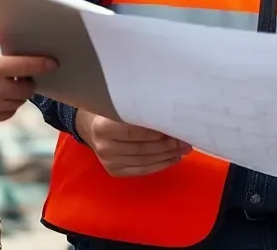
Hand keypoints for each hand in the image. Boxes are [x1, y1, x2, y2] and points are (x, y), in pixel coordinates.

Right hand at [0, 26, 56, 126]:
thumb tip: (11, 29)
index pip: (26, 67)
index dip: (42, 64)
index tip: (52, 63)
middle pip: (26, 90)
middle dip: (28, 82)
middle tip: (21, 76)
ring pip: (17, 105)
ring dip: (17, 95)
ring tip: (8, 86)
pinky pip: (4, 115)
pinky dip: (5, 107)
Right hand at [75, 109, 191, 176]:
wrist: (90, 126)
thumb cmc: (110, 110)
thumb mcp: (120, 104)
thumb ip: (139, 109)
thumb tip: (171, 115)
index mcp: (103, 126)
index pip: (136, 131)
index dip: (158, 130)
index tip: (177, 125)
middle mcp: (104, 146)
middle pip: (143, 148)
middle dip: (168, 144)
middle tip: (186, 138)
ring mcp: (109, 162)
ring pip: (146, 160)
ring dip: (168, 155)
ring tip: (184, 148)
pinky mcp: (115, 171)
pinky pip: (143, 170)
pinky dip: (161, 164)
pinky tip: (173, 158)